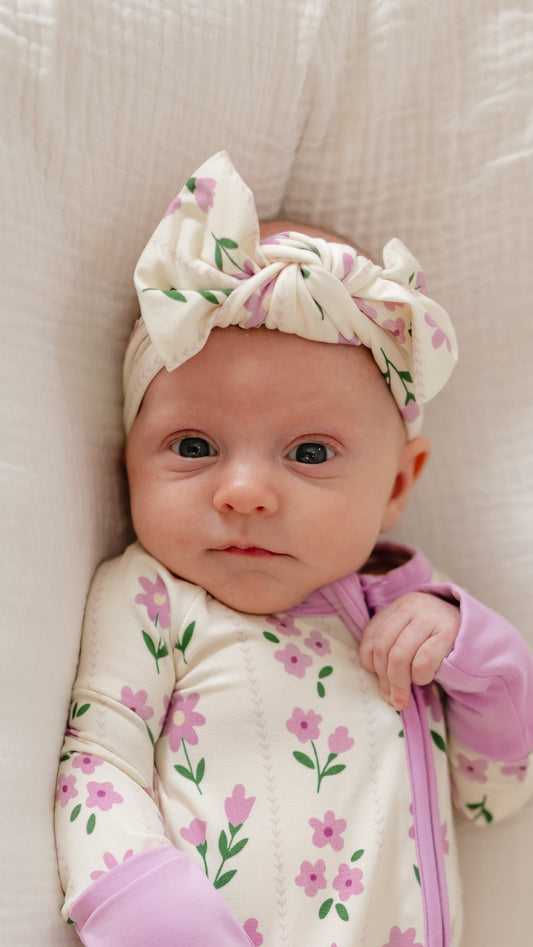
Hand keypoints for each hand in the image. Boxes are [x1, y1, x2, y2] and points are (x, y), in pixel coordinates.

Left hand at [359, 592, 460, 710]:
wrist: (477, 632)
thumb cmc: (438, 638)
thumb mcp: (411, 634)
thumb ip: (392, 647)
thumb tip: (376, 678)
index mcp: (400, 606)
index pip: (372, 633)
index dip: (368, 658)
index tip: (374, 675)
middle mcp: (412, 607)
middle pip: (383, 646)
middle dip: (384, 677)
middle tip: (391, 697)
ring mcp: (430, 618)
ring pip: (399, 655)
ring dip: (398, 682)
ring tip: (402, 698)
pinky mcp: (448, 633)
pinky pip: (423, 661)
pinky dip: (419, 676)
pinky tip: (424, 679)